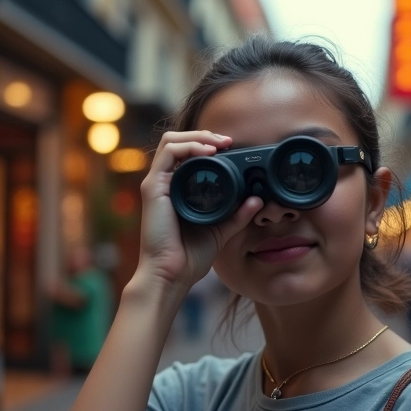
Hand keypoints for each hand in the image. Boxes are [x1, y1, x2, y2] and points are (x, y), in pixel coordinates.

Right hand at [134, 130, 262, 289]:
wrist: (172, 275)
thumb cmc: (190, 256)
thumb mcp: (221, 230)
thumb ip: (238, 215)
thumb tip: (257, 199)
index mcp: (178, 189)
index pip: (188, 153)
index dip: (209, 144)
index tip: (232, 148)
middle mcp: (165, 183)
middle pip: (179, 141)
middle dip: (205, 135)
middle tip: (229, 141)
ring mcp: (157, 184)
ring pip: (171, 141)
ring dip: (197, 136)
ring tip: (219, 143)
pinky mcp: (153, 188)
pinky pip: (168, 153)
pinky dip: (189, 146)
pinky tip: (207, 152)